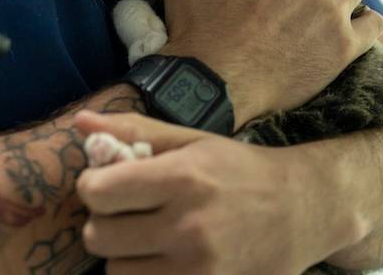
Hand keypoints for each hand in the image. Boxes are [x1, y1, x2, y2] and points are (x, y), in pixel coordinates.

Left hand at [74, 111, 362, 274]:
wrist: (304, 211)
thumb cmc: (239, 170)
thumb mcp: (190, 140)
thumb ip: (133, 131)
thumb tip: (79, 122)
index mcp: (181, 179)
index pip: (97, 193)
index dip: (93, 186)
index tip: (107, 184)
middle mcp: (188, 228)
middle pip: (99, 238)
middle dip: (104, 222)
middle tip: (125, 214)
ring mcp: (199, 270)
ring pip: (117, 272)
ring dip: (124, 256)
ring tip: (148, 239)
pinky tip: (162, 260)